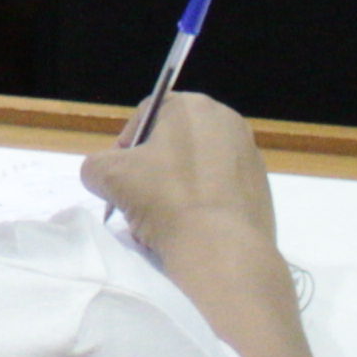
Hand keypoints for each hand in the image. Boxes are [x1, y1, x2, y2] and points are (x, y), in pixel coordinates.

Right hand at [87, 87, 276, 258]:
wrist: (222, 250)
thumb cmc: (164, 199)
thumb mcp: (108, 176)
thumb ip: (95, 165)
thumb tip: (103, 175)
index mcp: (194, 106)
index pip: (146, 116)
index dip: (123, 146)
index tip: (117, 177)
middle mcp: (227, 121)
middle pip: (173, 144)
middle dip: (151, 171)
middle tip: (137, 200)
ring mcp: (249, 155)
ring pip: (195, 169)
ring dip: (174, 190)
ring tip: (161, 221)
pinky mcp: (260, 188)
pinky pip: (218, 190)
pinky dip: (201, 205)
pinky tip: (190, 230)